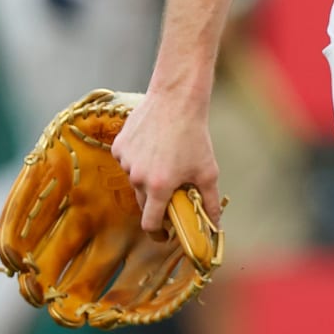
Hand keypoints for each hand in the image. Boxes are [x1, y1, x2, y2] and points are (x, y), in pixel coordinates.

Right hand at [112, 89, 221, 237]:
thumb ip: (210, 202)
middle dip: (155, 201)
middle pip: (143, 202)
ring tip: (165, 157)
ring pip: (134, 179)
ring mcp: (126, 161)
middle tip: (171, 188)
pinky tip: (153, 144)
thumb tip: (215, 226)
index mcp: (159, 187)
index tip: (164, 234)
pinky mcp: (119, 146)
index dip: (157, 232)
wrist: (176, 100)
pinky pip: (126, 161)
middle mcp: (138, 177)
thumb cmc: (195, 136)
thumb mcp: (208, 171)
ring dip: (146, 176)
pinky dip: (137, 159)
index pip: (150, 223)